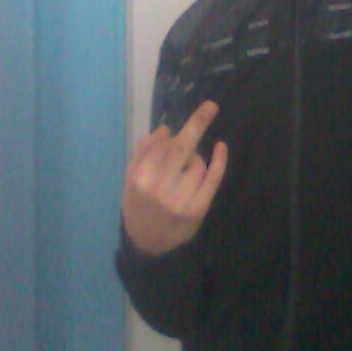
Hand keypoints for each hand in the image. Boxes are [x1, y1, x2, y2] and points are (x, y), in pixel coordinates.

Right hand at [121, 100, 227, 255]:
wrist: (147, 244)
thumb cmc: (138, 206)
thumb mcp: (130, 179)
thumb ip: (143, 152)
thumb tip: (165, 129)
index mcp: (139, 179)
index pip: (161, 147)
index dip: (171, 136)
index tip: (177, 125)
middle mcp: (159, 189)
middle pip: (182, 148)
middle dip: (197, 124)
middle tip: (211, 105)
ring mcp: (180, 200)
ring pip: (197, 164)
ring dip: (195, 160)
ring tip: (183, 173)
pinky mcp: (198, 210)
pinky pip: (213, 179)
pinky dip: (219, 161)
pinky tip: (221, 147)